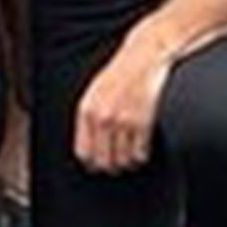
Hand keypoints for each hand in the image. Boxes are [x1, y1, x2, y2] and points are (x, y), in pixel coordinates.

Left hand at [73, 37, 171, 173]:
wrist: (143, 58)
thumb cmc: (119, 75)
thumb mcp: (94, 92)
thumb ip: (88, 117)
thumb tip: (87, 148)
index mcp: (86, 110)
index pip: (83, 153)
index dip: (92, 164)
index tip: (99, 165)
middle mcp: (102, 117)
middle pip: (103, 162)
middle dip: (111, 167)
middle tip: (117, 165)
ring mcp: (122, 120)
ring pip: (123, 161)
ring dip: (128, 163)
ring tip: (131, 157)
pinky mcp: (142, 122)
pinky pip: (140, 154)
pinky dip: (141, 156)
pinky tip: (142, 149)